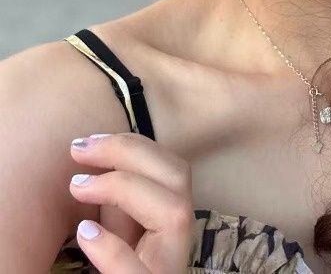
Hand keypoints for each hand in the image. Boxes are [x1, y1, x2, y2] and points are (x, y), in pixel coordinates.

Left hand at [69, 131, 193, 272]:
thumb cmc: (126, 272)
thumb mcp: (125, 236)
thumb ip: (123, 205)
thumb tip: (101, 160)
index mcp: (172, 220)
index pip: (172, 167)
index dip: (133, 144)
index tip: (87, 141)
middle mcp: (180, 241)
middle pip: (178, 177)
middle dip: (130, 153)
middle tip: (79, 151)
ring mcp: (169, 268)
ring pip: (174, 213)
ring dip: (124, 188)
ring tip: (78, 188)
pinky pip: (138, 271)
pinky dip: (112, 249)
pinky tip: (85, 236)